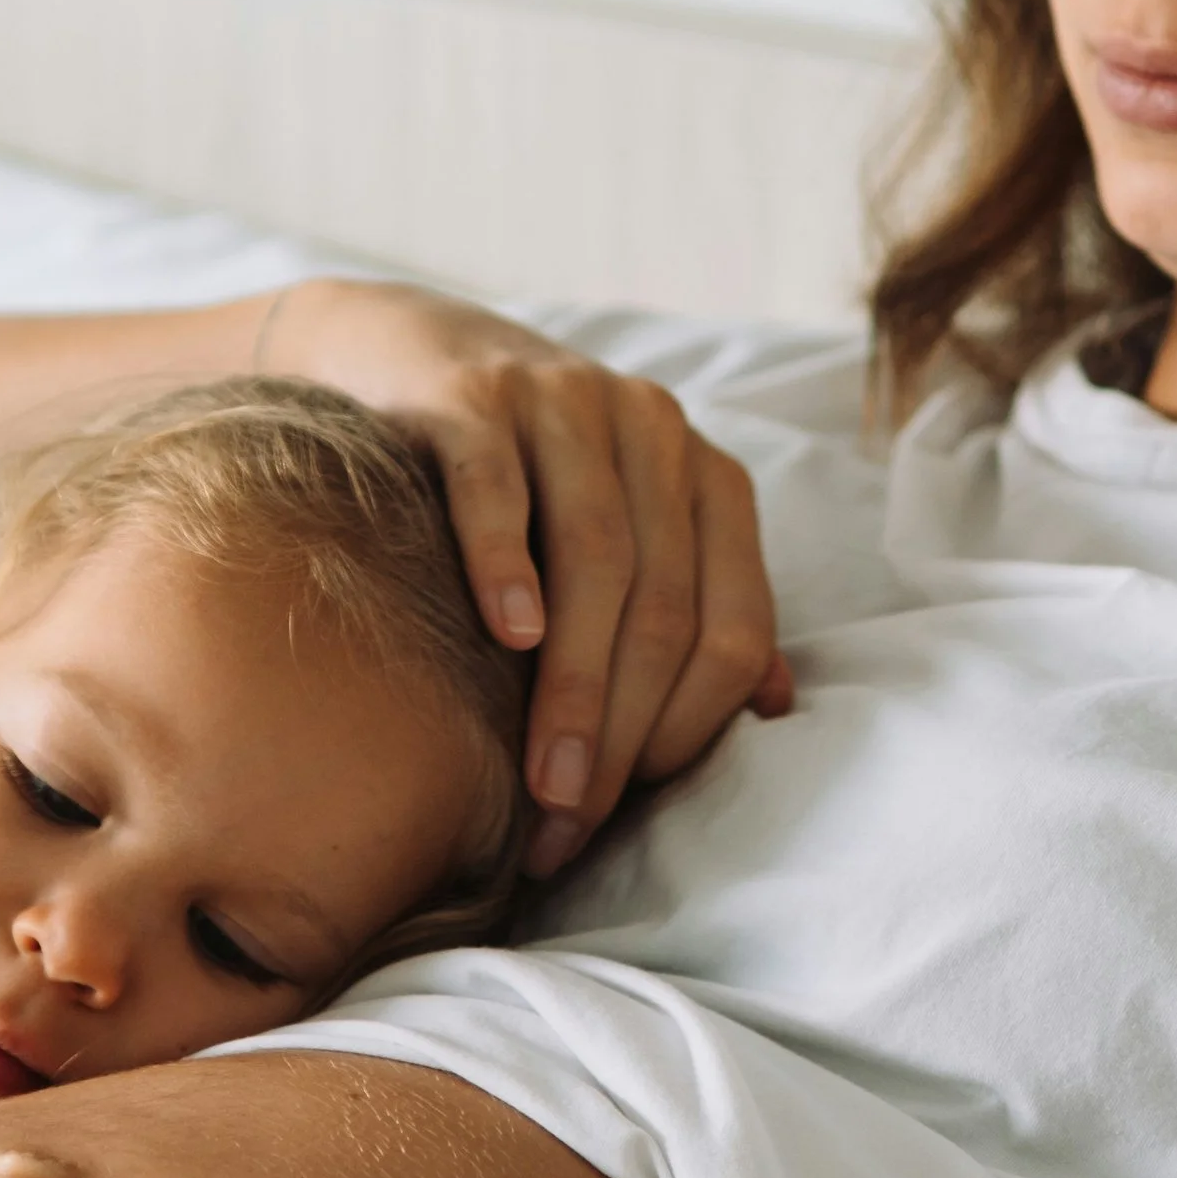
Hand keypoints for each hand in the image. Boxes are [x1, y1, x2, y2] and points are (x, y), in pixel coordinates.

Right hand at [272, 282, 792, 876]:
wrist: (400, 352)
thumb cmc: (520, 475)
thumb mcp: (623, 529)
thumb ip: (699, 605)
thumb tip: (776, 706)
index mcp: (705, 478)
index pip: (733, 625)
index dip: (688, 731)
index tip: (622, 813)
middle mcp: (652, 430)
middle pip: (664, 604)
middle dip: (620, 732)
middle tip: (569, 825)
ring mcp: (565, 401)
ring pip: (597, 556)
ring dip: (572, 684)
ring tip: (540, 779)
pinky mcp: (472, 393)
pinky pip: (498, 484)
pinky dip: (508, 563)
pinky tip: (505, 636)